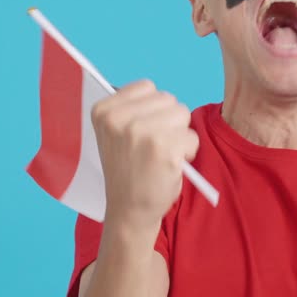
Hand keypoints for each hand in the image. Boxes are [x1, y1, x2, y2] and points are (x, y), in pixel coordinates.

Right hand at [89, 80, 199, 231]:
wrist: (129, 210)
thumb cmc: (128, 169)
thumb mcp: (114, 133)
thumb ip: (130, 109)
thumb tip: (156, 93)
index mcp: (104, 111)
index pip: (147, 87)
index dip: (152, 109)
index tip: (141, 133)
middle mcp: (119, 119)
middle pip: (168, 99)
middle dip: (169, 121)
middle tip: (154, 148)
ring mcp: (142, 132)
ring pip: (182, 114)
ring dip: (180, 135)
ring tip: (163, 155)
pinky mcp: (164, 149)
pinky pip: (192, 137)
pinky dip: (188, 152)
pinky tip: (171, 166)